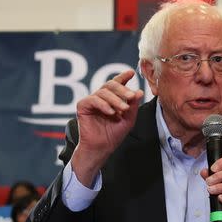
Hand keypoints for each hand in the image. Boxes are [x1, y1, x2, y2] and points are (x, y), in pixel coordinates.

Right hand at [71, 70, 143, 186]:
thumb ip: (133, 106)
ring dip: (115, 99)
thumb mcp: (128, 119)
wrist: (102, 148)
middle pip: (110, 84)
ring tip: (123, 109)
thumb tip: (139, 92)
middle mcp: (101, 97)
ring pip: (103, 91)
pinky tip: (111, 112)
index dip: (123, 77)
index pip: (117, 84)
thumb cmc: (114, 135)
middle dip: (122, 89)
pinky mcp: (82, 106)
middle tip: (131, 97)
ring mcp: (91, 101)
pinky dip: (103, 105)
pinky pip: (93, 99)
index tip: (131, 72)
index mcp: (111, 98)